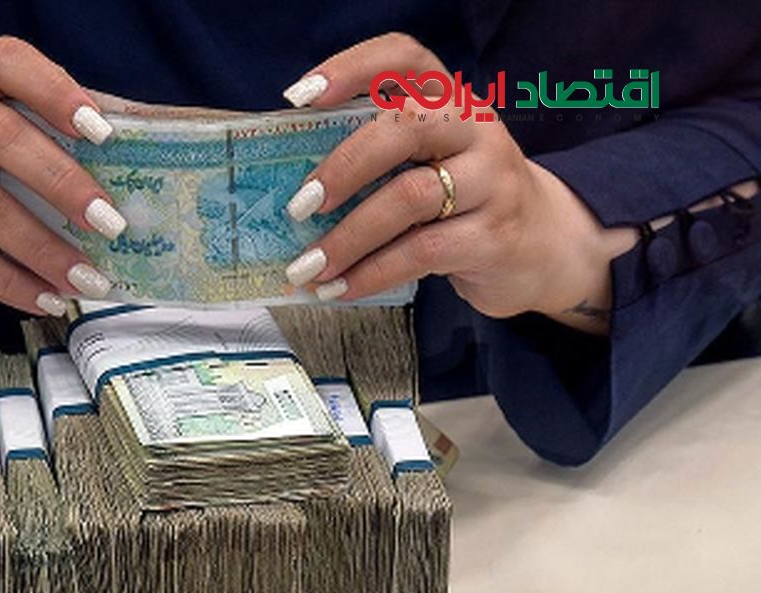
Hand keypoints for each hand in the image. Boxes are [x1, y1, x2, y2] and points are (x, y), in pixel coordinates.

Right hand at [0, 36, 125, 315]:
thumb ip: (51, 137)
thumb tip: (135, 164)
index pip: (4, 62)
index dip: (52, 89)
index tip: (101, 129)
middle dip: (61, 181)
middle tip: (109, 221)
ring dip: (42, 247)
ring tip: (86, 277)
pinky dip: (10, 283)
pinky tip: (46, 298)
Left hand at [279, 33, 637, 333]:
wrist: (546, 245)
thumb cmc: (462, 199)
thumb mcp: (430, 161)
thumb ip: (378, 155)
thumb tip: (291, 181)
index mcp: (449, 100)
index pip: (404, 60)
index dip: (351, 68)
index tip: (300, 95)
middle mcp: (476, 129)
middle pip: (403, 128)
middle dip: (342, 167)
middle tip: (299, 205)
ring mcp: (492, 181)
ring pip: (409, 198)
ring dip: (348, 237)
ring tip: (308, 266)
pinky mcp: (495, 236)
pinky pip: (422, 252)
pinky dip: (371, 272)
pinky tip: (341, 288)